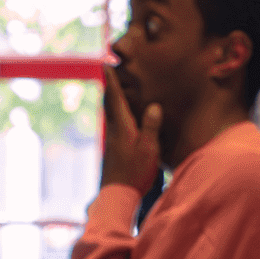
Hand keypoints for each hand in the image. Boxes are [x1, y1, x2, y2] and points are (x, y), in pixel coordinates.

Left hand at [101, 66, 161, 191]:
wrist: (117, 196)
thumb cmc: (135, 173)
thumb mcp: (149, 149)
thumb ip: (151, 127)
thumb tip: (153, 106)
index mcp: (122, 126)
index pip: (115, 97)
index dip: (111, 80)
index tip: (106, 63)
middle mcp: (113, 130)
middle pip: (108, 102)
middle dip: (108, 85)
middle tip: (107, 69)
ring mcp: (110, 139)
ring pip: (109, 113)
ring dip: (111, 98)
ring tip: (113, 86)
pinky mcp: (112, 148)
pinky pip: (113, 123)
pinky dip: (114, 112)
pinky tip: (119, 116)